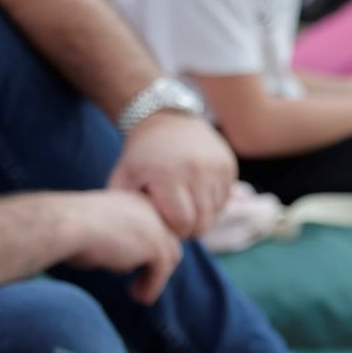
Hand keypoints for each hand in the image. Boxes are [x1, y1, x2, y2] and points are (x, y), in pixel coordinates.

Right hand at [67, 191, 182, 304]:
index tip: (128, 266)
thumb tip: (127, 265)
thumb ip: (114, 242)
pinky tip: (141, 299)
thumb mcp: (94, 231)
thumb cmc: (66, 229)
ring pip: (169, 254)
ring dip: (157, 276)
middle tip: (141, 281)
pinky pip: (161, 270)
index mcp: (134, 200)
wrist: (64, 225)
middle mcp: (150, 209)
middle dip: (156, 261)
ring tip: (140, 294)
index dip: (144, 246)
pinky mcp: (156, 245)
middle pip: (166, 238)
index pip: (151, 225)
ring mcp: (156, 226)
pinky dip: (153, 286)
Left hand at [109, 112, 236, 238]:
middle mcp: (197, 171)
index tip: (168, 229)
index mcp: (168, 176)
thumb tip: (135, 232)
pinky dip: (214, 203)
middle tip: (180, 228)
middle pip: (203, 221)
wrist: (167, 120)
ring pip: (217, 211)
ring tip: (189, 213)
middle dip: (192, 231)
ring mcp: (216, 166)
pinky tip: (199, 199)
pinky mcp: (229, 164)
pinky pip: (226, 197)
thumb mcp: (123, 177)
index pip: (182, 222)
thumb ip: (126, 206)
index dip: (175, 232)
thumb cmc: (142, 155)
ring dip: (204, 217)